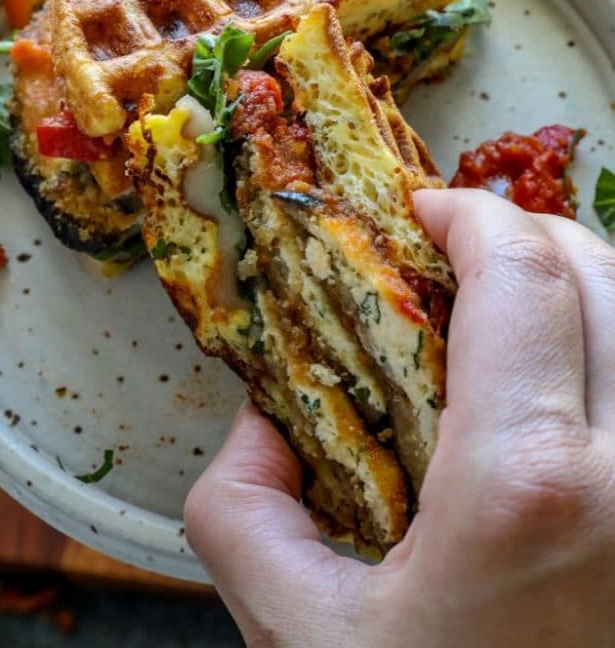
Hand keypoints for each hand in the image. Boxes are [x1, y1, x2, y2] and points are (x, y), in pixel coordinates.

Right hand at [185, 189, 614, 647]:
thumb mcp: (303, 641)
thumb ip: (243, 510)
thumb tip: (260, 427)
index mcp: (529, 487)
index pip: (520, 271)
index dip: (467, 215)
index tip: (426, 215)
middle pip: (599, 269)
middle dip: (523, 238)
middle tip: (462, 260)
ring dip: (579, 287)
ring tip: (514, 317)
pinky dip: (612, 351)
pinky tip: (569, 383)